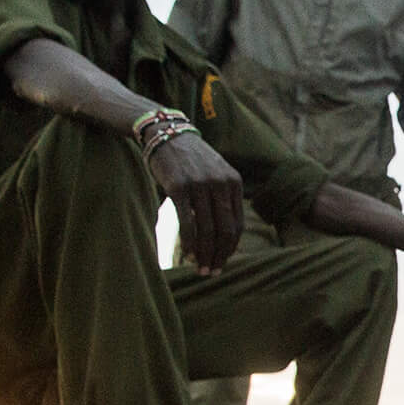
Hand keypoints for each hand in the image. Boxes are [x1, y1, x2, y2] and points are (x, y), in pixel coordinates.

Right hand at [151, 131, 245, 274]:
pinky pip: (187, 223)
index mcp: (234, 182)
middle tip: (212, 271)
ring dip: (205, 254)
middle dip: (219, 255)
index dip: (231, 248)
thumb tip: (225, 235)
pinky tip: (188, 255)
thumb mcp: (216, 172)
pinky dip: (189, 243)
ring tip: (201, 268)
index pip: (237, 225)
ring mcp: (200, 185)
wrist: (165, 133)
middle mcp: (220, 183)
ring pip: (207, 230)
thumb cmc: (191, 159)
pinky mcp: (178, 188)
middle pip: (224, 231)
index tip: (223, 262)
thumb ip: (223, 197)